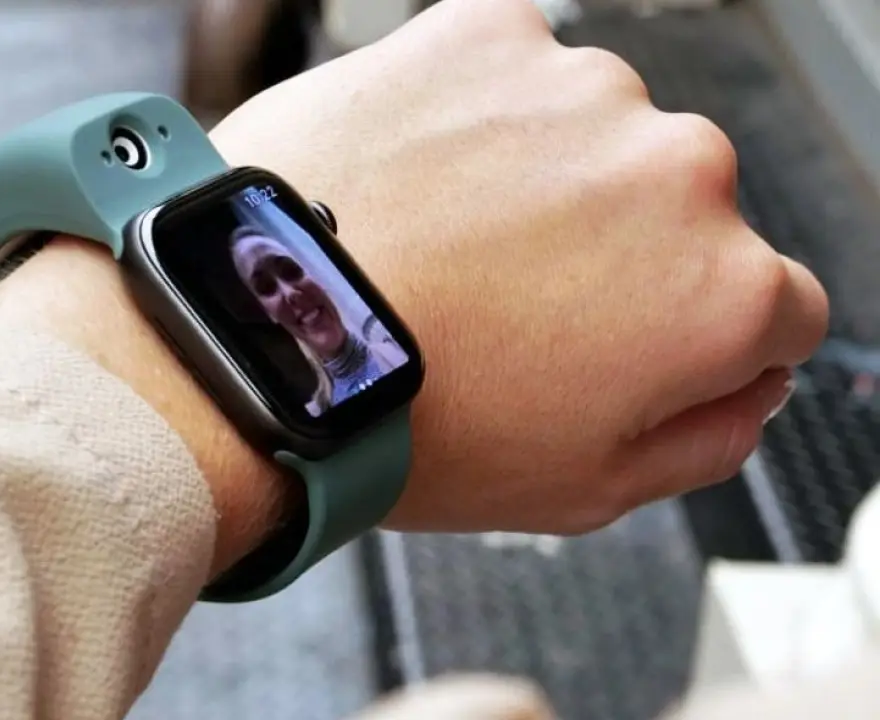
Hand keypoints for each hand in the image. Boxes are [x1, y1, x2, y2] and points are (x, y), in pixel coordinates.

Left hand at [208, 0, 827, 533]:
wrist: (252, 333)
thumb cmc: (398, 424)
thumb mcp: (581, 490)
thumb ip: (705, 438)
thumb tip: (747, 389)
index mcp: (722, 292)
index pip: (771, 307)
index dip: (688, 337)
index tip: (616, 345)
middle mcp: (679, 171)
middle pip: (680, 211)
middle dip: (613, 254)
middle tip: (503, 305)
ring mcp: (582, 90)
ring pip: (593, 135)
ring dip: (541, 178)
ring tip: (440, 243)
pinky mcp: (488, 34)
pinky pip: (509, 73)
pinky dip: (473, 116)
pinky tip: (414, 179)